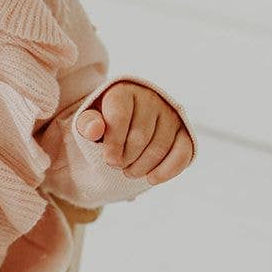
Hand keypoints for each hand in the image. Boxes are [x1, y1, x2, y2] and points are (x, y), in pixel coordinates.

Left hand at [76, 81, 192, 184]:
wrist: (124, 123)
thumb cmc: (104, 122)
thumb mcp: (89, 121)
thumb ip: (87, 124)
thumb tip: (94, 129)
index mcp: (124, 92)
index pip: (120, 116)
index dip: (114, 143)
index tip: (109, 161)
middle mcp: (150, 98)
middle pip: (140, 136)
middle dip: (127, 158)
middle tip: (118, 166)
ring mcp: (169, 114)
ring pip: (160, 147)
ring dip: (143, 167)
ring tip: (130, 172)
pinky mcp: (183, 130)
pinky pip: (182, 152)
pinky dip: (167, 170)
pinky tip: (151, 179)